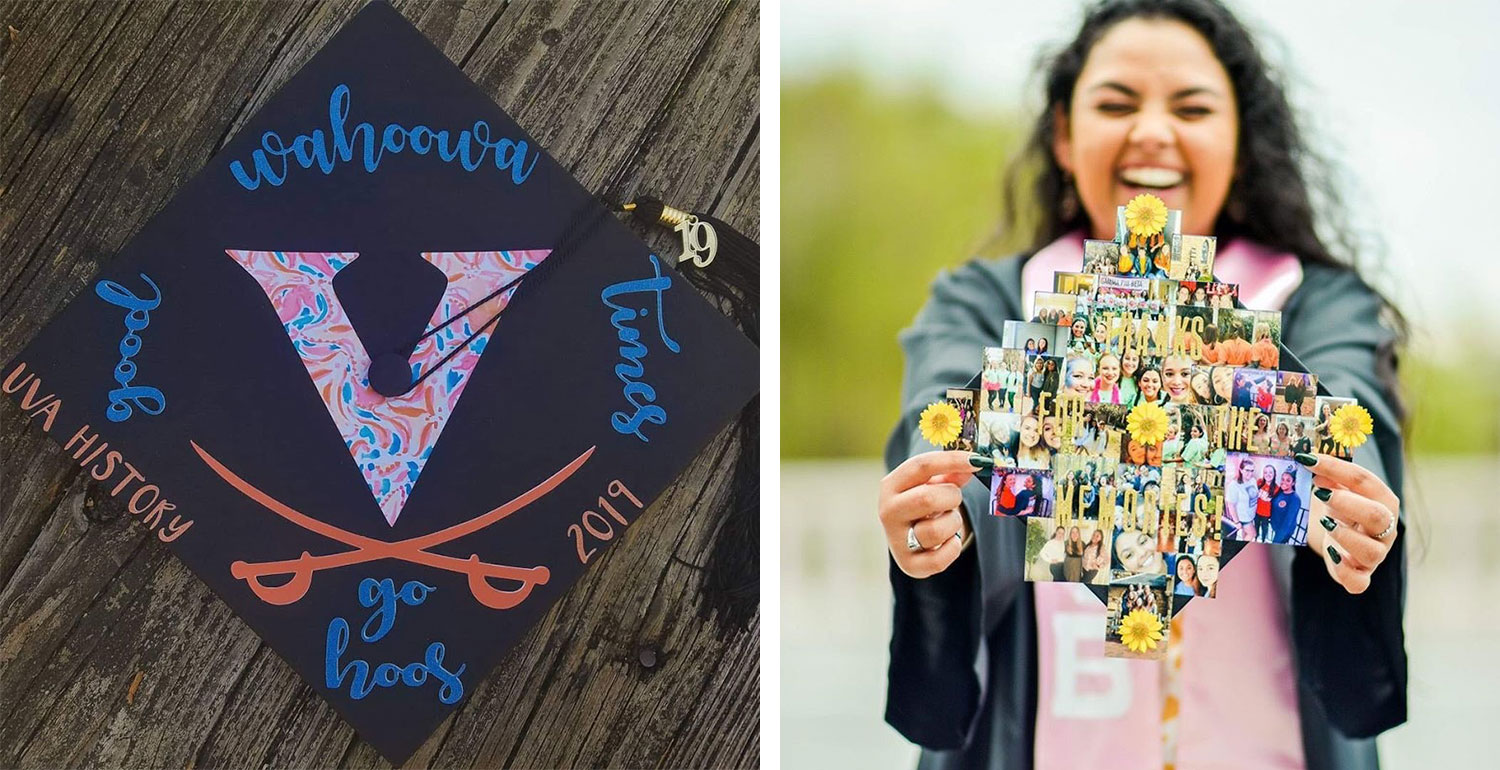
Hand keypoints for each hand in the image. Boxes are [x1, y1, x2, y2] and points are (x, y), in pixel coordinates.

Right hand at [879, 450, 985, 577]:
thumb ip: (952, 473)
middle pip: (927, 498)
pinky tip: (948, 541)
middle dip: (951, 497)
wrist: (910, 535)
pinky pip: (940, 558)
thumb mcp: (933, 483)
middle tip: (953, 500)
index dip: (951, 460)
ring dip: (952, 523)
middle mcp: (888, 512)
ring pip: (936, 530)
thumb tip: (972, 464)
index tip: (978, 460)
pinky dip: (953, 547)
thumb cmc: (923, 504)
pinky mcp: (909, 565)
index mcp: (891, 486)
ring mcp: (895, 540)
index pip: (920, 466)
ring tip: (947, 521)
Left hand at [1300, 452, 1399, 593]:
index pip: (1366, 481)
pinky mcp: (1362, 576)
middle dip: (1347, 503)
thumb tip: (1315, 465)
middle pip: (1377, 516)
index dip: (1338, 468)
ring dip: (1345, 536)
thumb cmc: (1343, 511)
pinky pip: (1359, 581)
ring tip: (1325, 524)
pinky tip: (1331, 554)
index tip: (1309, 459)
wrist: (1343, 542)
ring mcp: (1376, 554)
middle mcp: (1386, 529)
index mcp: (1383, 501)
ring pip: (1371, 551)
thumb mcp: (1336, 490)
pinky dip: (1344, 571)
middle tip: (1319, 492)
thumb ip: (1328, 478)